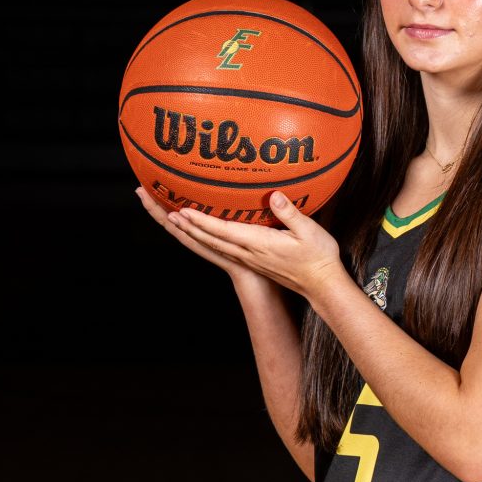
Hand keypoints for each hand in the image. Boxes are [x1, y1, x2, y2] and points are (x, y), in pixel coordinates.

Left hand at [134, 182, 344, 303]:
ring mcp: (246, 257)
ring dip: (187, 230)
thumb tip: (275, 196)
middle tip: (161, 208)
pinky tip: (195, 228)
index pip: (222, 231)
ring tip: (169, 215)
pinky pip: (218, 245)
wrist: (320, 285)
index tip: (182, 211)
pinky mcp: (249, 258)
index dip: (201, 221)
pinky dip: (202, 236)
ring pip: (209, 242)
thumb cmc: (317, 258)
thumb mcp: (310, 232)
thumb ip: (291, 213)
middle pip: (206, 237)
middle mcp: (246, 252)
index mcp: (258, 244)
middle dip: (182, 223)